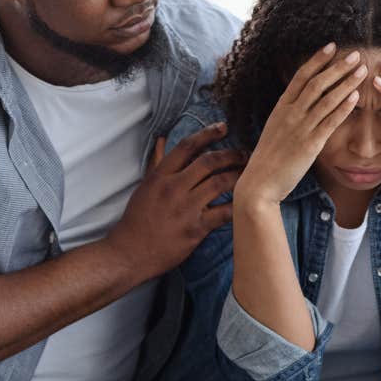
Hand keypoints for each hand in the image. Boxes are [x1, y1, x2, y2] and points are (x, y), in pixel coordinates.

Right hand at [106, 123, 246, 281]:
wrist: (130, 252)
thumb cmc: (137, 219)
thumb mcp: (144, 187)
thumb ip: (156, 163)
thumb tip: (161, 140)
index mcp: (160, 176)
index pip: (187, 146)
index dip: (207, 134)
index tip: (223, 128)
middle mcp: (173, 188)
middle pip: (209, 161)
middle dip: (231, 154)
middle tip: (245, 153)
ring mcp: (186, 208)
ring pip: (221, 183)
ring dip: (239, 175)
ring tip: (250, 174)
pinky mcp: (196, 228)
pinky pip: (224, 212)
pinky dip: (238, 205)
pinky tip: (246, 201)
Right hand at [235, 42, 365, 205]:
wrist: (260, 182)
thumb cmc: (268, 158)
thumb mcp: (274, 129)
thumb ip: (288, 115)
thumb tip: (300, 104)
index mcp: (280, 108)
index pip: (300, 77)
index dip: (317, 60)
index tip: (331, 47)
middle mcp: (290, 114)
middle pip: (317, 83)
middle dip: (337, 67)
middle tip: (355, 54)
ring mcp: (300, 128)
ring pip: (326, 99)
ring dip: (346, 82)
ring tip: (362, 70)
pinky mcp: (310, 144)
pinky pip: (330, 121)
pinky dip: (344, 107)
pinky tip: (356, 96)